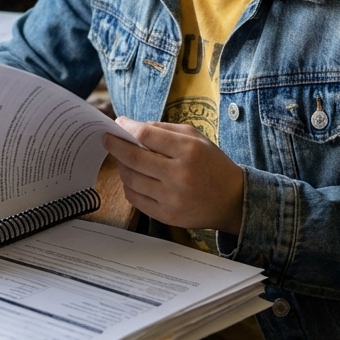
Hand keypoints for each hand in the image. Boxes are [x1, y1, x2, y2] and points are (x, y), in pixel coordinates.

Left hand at [104, 117, 244, 234]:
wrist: (232, 200)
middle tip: (107, 139)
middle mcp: (179, 175)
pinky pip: (135, 199)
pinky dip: (129, 186)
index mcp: (188, 150)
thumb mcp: (195, 138)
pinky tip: (132, 178)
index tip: (118, 123)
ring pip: (131, 179)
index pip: (146, 136)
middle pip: (133, 158)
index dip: (127, 128)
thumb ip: (164, 130)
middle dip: (115, 146)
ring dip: (121, 166)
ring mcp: (172, 198)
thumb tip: (132, 126)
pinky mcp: (167, 216)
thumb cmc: (212, 164)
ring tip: (122, 159)